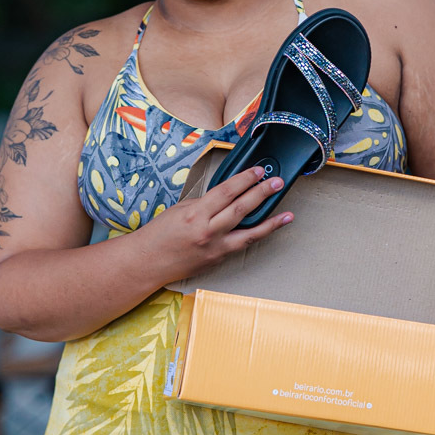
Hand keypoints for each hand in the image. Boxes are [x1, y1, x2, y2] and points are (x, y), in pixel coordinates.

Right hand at [151, 166, 291, 283]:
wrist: (147, 263)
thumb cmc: (159, 234)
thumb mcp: (180, 209)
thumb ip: (204, 203)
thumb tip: (226, 197)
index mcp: (195, 214)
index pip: (226, 192)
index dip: (244, 179)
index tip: (258, 171)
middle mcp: (207, 231)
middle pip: (241, 209)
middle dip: (261, 194)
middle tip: (277, 183)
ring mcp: (214, 248)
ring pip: (248, 233)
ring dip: (270, 222)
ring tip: (287, 214)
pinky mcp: (217, 260)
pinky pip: (241, 245)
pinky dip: (256, 236)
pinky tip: (268, 229)